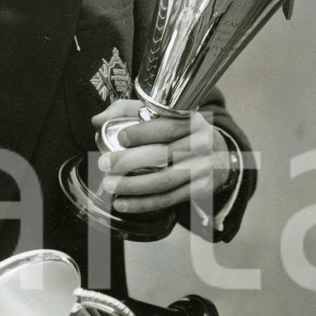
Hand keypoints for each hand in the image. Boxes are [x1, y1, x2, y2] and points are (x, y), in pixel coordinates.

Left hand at [90, 98, 230, 214]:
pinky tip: (122, 203)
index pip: (168, 126)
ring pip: (164, 181)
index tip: (120, 138)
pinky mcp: (199, 189)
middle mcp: (201, 144)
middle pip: (163, 155)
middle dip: (130, 161)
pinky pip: (168, 199)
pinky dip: (142, 203)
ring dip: (133, 186)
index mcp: (192, 121)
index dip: (143, 133)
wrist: (218, 154)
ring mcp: (202, 168)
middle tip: (105, 164)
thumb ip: (128, 111)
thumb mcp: (162, 114)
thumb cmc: (180, 132)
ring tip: (109, 185)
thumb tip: (98, 120)